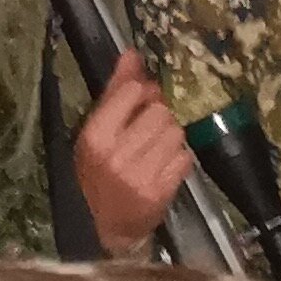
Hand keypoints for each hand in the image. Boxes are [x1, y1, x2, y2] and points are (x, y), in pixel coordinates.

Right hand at [72, 53, 195, 259]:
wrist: (103, 226)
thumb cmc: (98, 172)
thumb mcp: (97, 131)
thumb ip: (116, 92)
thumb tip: (132, 54)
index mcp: (96, 135)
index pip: (133, 91)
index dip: (144, 91)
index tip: (142, 100)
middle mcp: (117, 154)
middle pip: (160, 111)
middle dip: (159, 115)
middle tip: (149, 129)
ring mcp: (140, 175)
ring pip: (176, 132)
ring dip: (170, 137)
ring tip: (155, 149)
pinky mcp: (161, 191)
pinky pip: (185, 157)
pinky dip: (179, 158)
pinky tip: (163, 166)